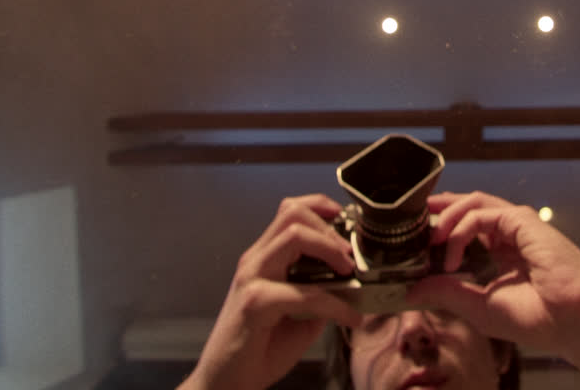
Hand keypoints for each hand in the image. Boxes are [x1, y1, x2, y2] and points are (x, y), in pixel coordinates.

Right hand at [181, 195, 361, 389]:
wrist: (227, 383)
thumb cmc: (259, 349)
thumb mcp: (299, 315)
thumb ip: (320, 293)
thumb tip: (352, 285)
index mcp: (264, 258)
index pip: (289, 211)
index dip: (320, 206)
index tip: (346, 218)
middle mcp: (255, 261)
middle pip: (292, 213)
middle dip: (329, 227)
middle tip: (350, 253)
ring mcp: (251, 278)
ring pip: (293, 236)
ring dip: (329, 249)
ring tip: (350, 271)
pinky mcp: (254, 303)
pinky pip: (303, 292)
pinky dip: (334, 303)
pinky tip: (348, 318)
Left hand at [405, 191, 579, 359]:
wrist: (574, 319)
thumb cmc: (539, 318)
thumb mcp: (480, 307)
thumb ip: (447, 294)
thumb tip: (413, 291)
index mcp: (505, 252)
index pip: (469, 228)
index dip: (443, 229)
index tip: (420, 240)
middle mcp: (511, 234)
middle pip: (469, 208)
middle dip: (440, 210)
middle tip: (415, 219)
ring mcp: (517, 225)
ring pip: (473, 203)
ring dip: (446, 217)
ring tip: (429, 237)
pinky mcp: (521, 221)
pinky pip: (481, 214)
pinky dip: (460, 229)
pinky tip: (450, 252)